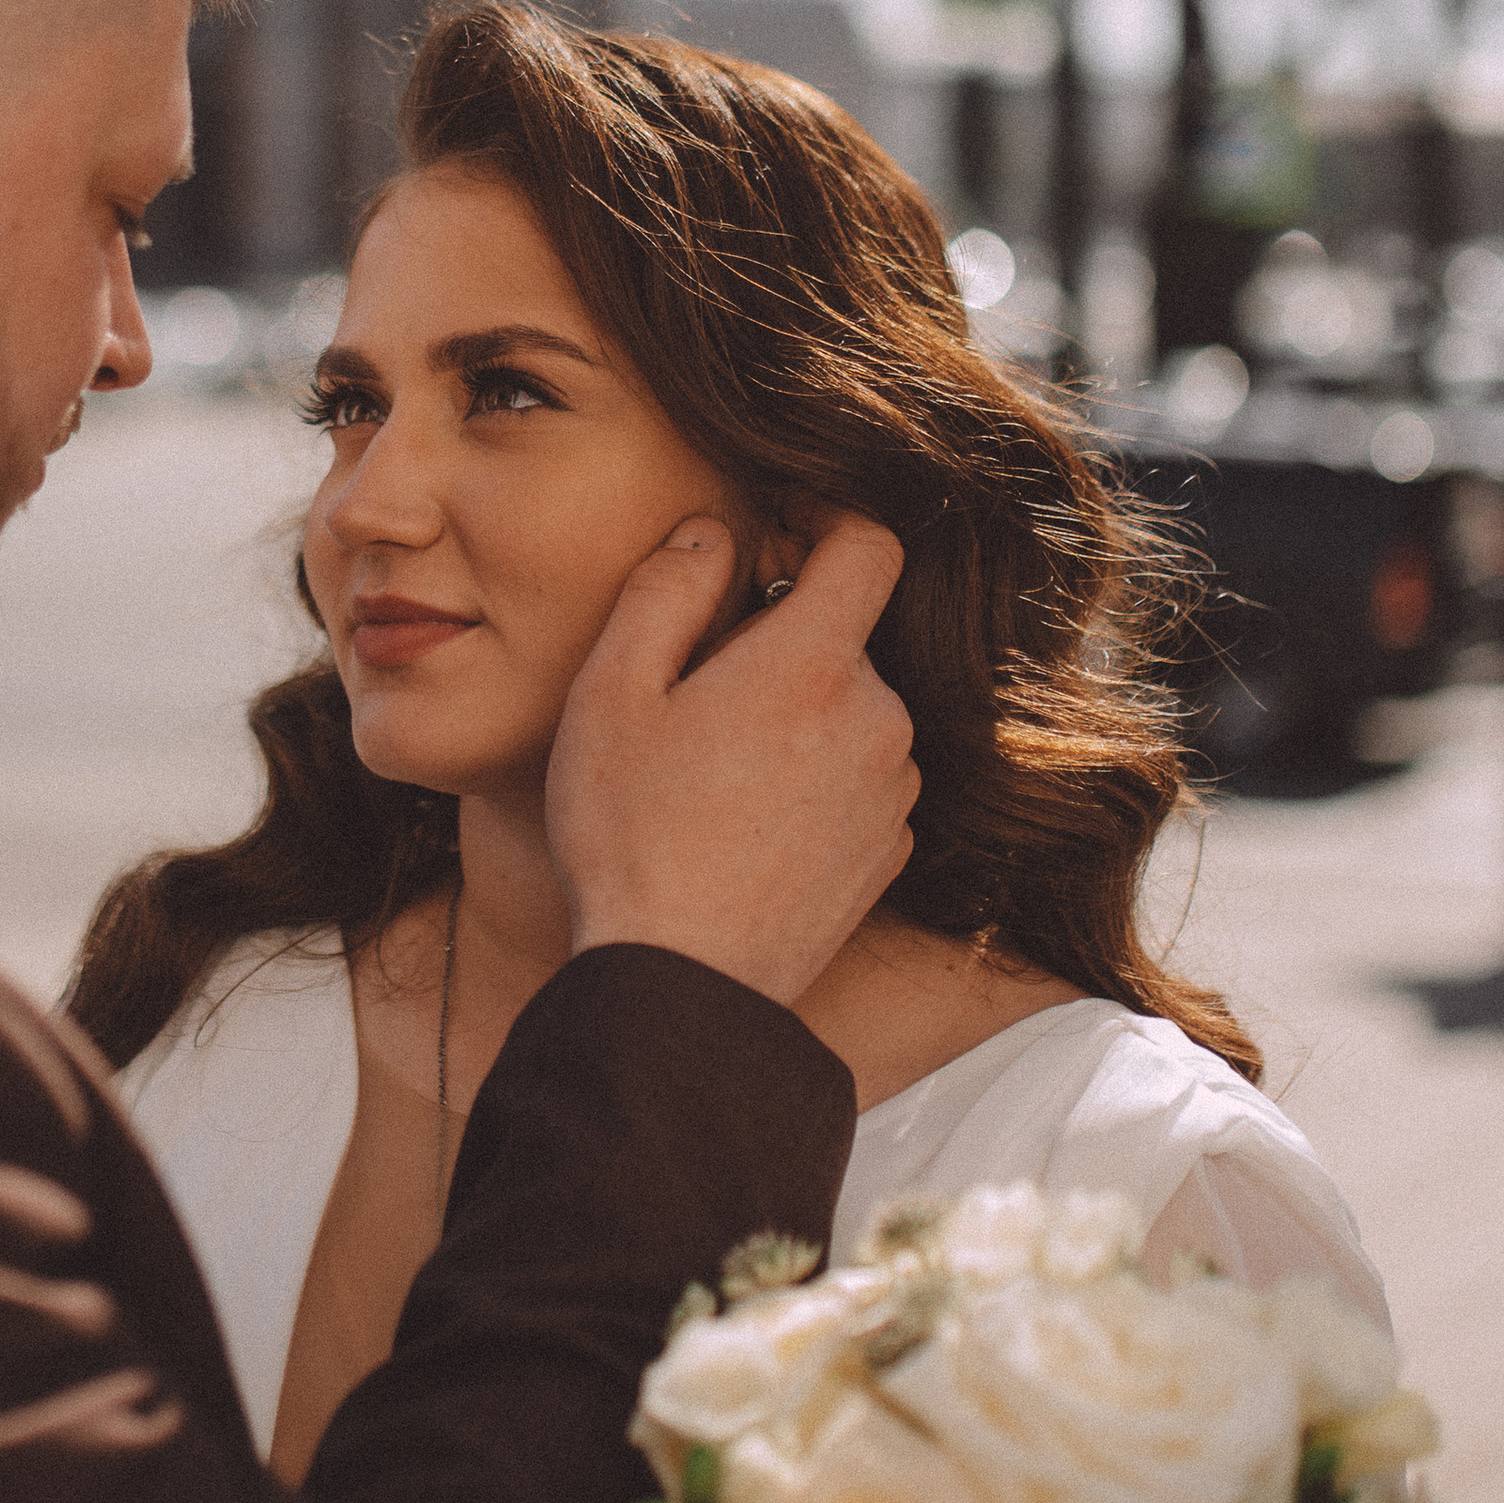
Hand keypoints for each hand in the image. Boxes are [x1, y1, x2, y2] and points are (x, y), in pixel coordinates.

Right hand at [542, 511, 917, 1003]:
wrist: (681, 982)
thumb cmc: (632, 835)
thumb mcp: (612, 692)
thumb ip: (667, 590)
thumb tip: (713, 533)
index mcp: (813, 665)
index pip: (870, 546)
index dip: (825, 520)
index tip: (774, 537)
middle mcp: (877, 719)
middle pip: (843, 637)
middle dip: (778, 641)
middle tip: (693, 691)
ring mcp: (891, 791)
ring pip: (850, 710)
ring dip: (796, 713)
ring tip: (711, 770)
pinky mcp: (888, 852)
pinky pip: (858, 777)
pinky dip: (813, 776)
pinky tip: (743, 820)